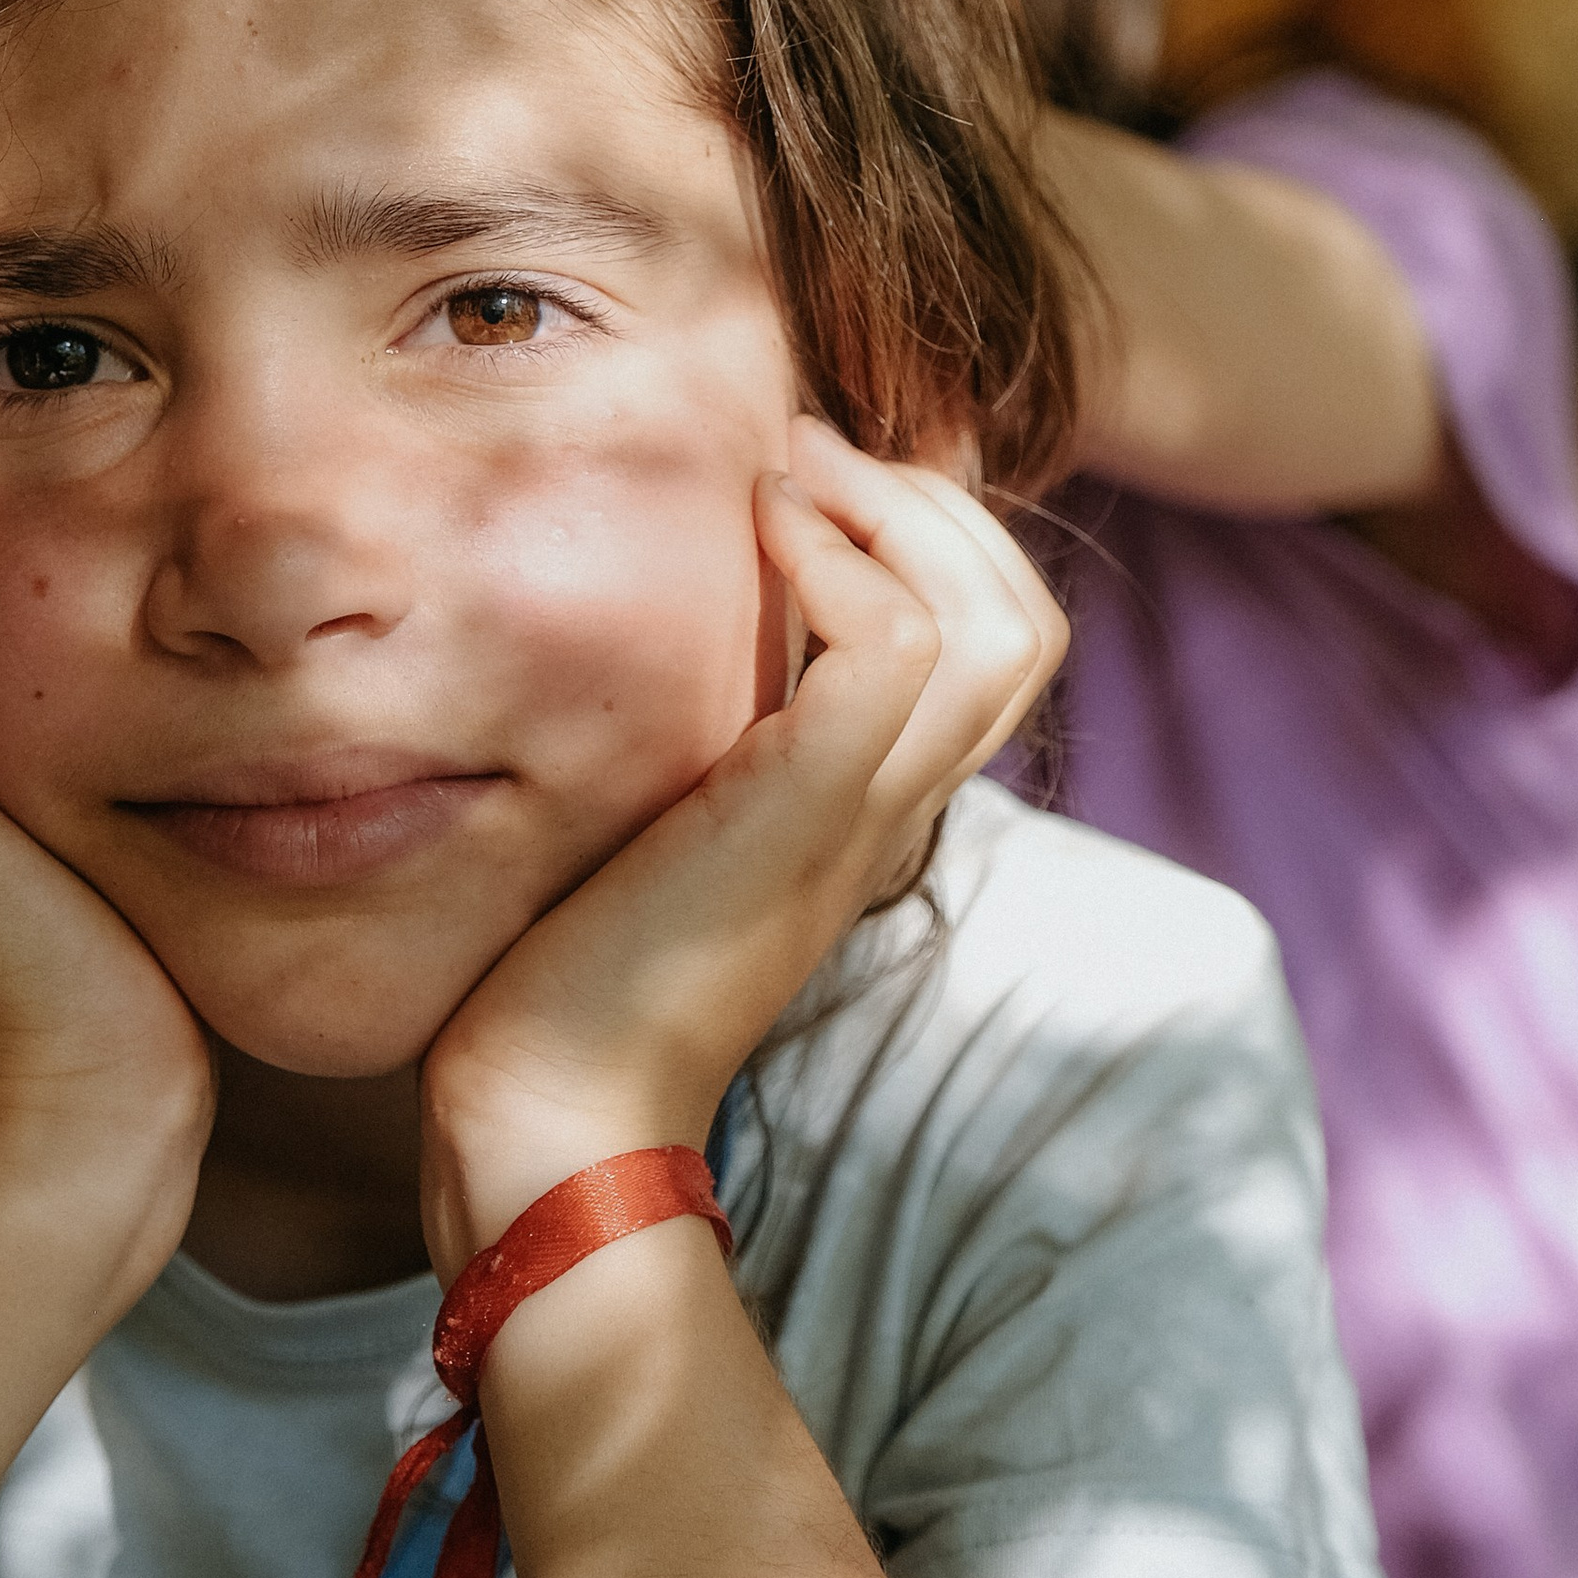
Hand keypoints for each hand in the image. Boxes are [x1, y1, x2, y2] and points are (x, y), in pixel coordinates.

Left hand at [416, 420, 1064, 1272]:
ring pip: (1001, 621)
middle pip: (1026, 621)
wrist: (552, 1118)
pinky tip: (759, 537)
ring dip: (899, 510)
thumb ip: (681, 752)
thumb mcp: (644, 832)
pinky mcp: (804, 808)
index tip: (816, 483)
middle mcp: (886, 806)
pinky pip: (901, 648)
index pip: (994, 650)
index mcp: (862, 810)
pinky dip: (846, 562)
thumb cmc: (563, 983)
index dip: (938, 537)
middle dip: (936, 502)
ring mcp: (858, 810)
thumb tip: (645, 655)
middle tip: (809, 459)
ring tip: (788, 480)